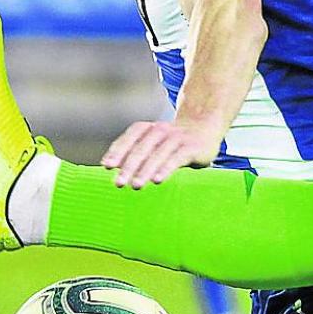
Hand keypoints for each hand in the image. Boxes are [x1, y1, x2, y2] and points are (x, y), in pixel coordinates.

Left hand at [101, 120, 222, 188]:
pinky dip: (166, 168)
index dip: (118, 151)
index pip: (130, 137)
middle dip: (129, 166)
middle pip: (142, 148)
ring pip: (158, 154)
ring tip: (136, 185)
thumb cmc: (173, 142)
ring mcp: (178, 137)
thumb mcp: (154, 143)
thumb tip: (110, 167)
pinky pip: (177, 157)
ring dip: (146, 170)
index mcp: (149, 128)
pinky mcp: (192, 146)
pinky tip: (158, 180)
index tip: (107, 167)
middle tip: (119, 183)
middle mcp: (162, 130)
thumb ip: (136, 151)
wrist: (205, 127)